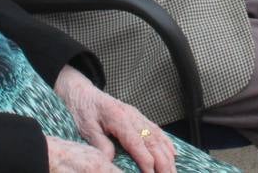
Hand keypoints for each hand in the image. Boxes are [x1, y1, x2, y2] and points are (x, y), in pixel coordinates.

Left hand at [55, 66, 175, 172]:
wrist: (83, 93)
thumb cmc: (84, 110)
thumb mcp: (86, 127)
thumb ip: (100, 143)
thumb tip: (110, 160)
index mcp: (119, 118)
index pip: (137, 143)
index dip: (146, 162)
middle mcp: (132, 116)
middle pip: (153, 141)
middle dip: (163, 162)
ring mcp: (138, 116)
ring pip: (158, 137)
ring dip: (168, 155)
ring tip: (173, 170)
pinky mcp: (139, 117)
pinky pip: (157, 130)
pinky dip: (167, 143)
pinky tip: (173, 154)